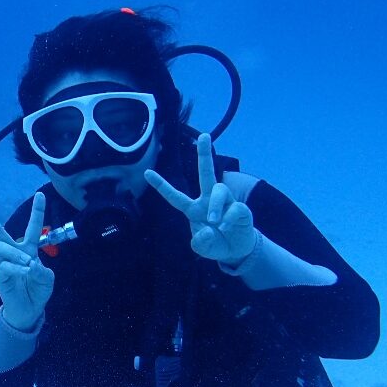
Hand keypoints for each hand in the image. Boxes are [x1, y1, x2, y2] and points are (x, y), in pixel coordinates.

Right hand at [0, 192, 54, 330]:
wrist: (29, 310)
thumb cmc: (38, 290)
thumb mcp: (47, 280)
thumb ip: (43, 271)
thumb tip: (31, 263)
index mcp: (29, 249)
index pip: (33, 228)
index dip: (37, 211)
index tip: (40, 194)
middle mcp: (15, 253)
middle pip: (0, 233)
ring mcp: (5, 263)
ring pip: (2, 247)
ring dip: (16, 252)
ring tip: (27, 262)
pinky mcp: (0, 276)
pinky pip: (5, 266)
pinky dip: (17, 268)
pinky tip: (24, 272)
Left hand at [145, 132, 257, 265]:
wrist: (237, 250)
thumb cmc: (216, 243)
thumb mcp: (203, 248)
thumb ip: (201, 243)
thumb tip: (208, 230)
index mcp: (193, 209)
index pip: (175, 196)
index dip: (161, 186)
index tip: (146, 172)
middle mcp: (208, 200)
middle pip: (205, 173)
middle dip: (204, 154)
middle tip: (204, 136)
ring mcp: (225, 201)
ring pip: (219, 189)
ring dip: (216, 206)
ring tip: (214, 221)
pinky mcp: (240, 208)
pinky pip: (234, 207)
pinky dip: (228, 218)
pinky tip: (227, 226)